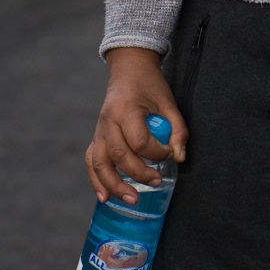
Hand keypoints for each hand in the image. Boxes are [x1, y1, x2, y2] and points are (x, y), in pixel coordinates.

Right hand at [86, 47, 187, 203]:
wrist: (128, 69)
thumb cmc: (149, 85)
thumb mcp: (168, 101)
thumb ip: (177, 129)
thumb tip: (179, 157)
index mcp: (127, 109)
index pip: (139, 140)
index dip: (157, 152)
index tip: (169, 151)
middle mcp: (109, 121)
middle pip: (120, 155)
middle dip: (139, 174)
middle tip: (157, 181)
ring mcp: (99, 130)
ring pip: (101, 163)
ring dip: (115, 185)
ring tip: (132, 200)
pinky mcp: (97, 136)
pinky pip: (91, 160)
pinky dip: (96, 180)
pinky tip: (104, 196)